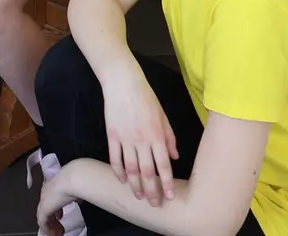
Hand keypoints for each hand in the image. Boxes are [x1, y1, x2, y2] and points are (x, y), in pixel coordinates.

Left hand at [36, 164, 80, 235]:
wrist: (72, 178)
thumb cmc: (77, 179)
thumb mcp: (76, 187)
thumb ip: (75, 195)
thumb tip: (79, 200)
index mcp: (54, 185)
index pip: (51, 199)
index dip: (56, 209)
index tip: (60, 216)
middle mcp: (46, 192)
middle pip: (46, 208)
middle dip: (52, 218)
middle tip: (59, 226)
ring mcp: (44, 201)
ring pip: (44, 216)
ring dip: (51, 225)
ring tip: (57, 232)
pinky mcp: (44, 209)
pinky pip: (43, 223)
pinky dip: (48, 229)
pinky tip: (53, 234)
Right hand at [103, 70, 178, 205]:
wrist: (123, 83)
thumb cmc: (146, 97)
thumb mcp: (163, 115)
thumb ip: (169, 137)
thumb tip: (175, 156)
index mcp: (157, 135)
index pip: (163, 164)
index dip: (167, 182)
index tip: (170, 196)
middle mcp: (141, 140)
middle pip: (147, 171)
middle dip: (151, 190)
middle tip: (154, 204)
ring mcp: (125, 139)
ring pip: (130, 169)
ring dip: (135, 185)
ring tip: (139, 197)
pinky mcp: (112, 135)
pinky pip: (115, 158)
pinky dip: (118, 172)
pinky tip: (122, 181)